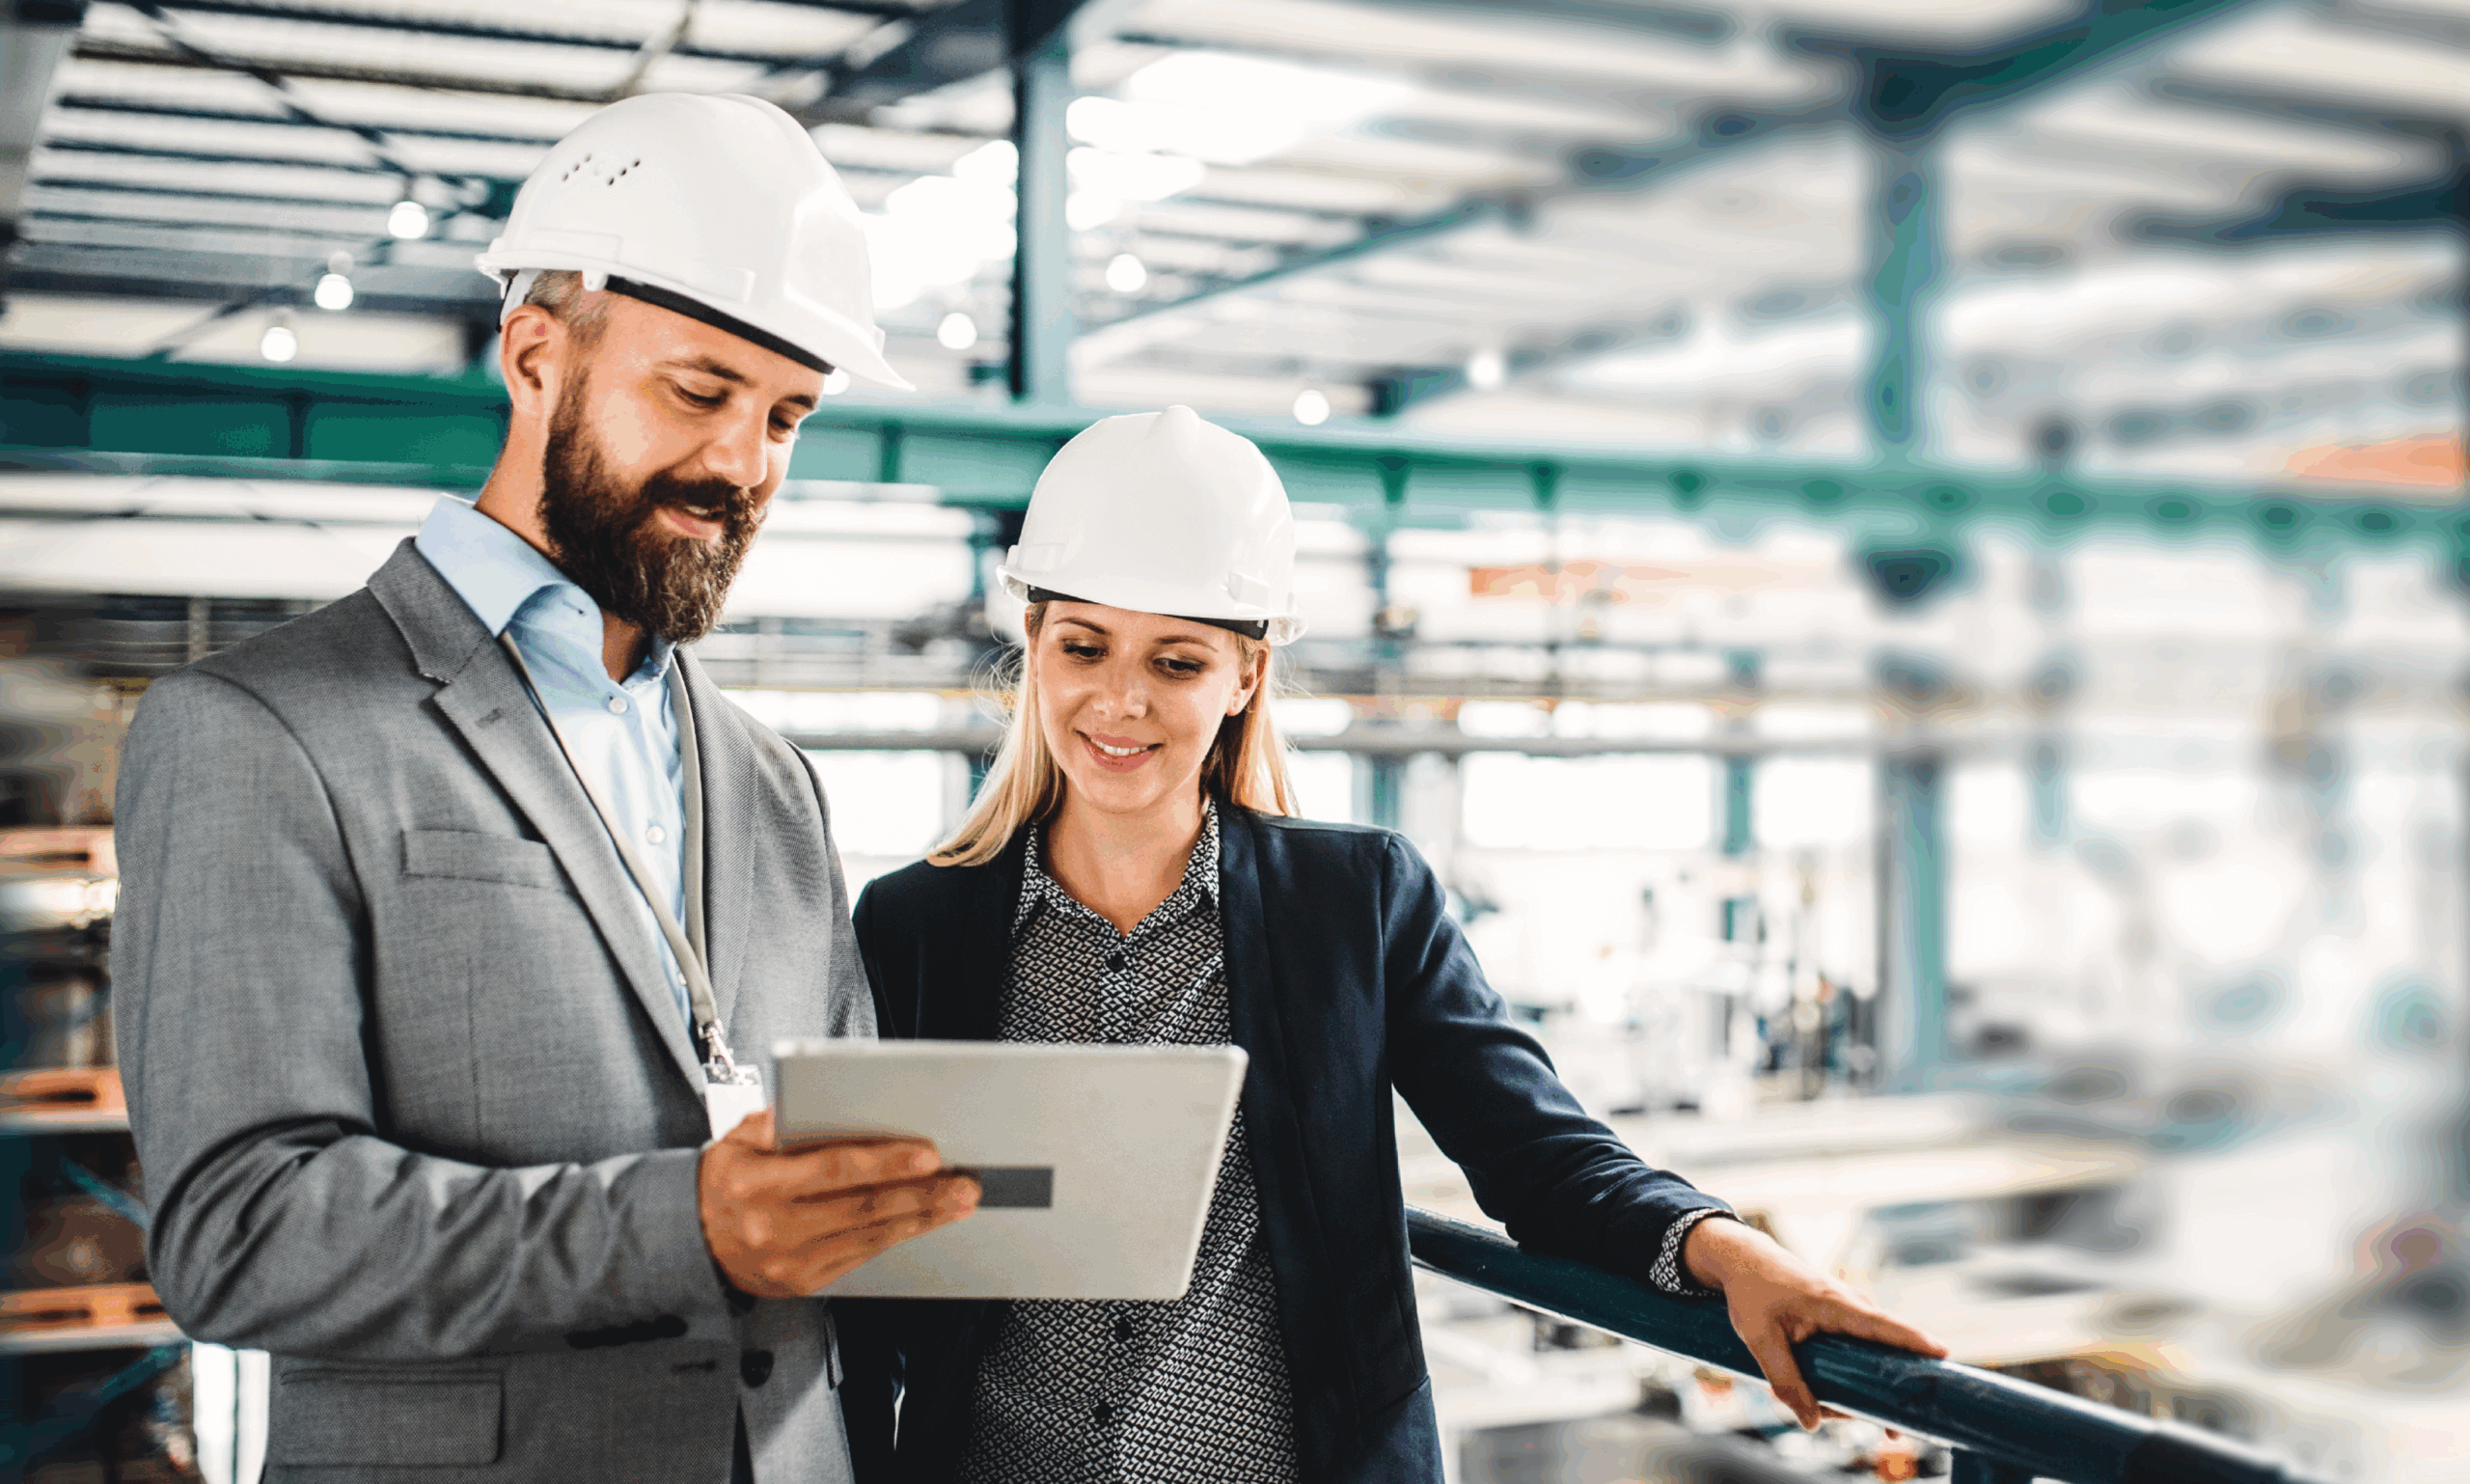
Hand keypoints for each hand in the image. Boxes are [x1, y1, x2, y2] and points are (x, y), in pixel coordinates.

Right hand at [698, 1108, 979, 1297]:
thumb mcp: (735, 1139)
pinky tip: (923, 1222)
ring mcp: (788, 1261)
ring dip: (920, 1218)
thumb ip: (779, 1120)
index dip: (884, 1162)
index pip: (831, 1168)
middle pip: (861, 1208)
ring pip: (869, 1237)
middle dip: (920, 1194)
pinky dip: (896, 1237)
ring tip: (957, 1201)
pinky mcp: (802, 1282)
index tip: (927, 1154)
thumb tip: (829, 1102)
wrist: (686, 1242)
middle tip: (963, 1182)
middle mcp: (773, 1226)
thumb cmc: (720, 1181)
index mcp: (755, 1183)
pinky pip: (860, 1258)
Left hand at [1682, 1215, 1947, 1430]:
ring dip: (1864, 1388)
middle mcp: (1853, 1305)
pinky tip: (1831, 1398)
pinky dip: (1854, 1375)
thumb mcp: (1760, 1340)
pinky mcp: (1847, 1319)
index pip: (1882, 1324)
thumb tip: (1812, 1423)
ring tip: (1835, 1411)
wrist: (1746, 1261)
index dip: (1913, 1340)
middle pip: (1887, 1350)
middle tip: (1892, 1429)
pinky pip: (1862, 1351)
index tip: (1943, 1354)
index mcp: (1835, 1304)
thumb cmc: (1753, 1293)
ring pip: (1873, 1356)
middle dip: (1892, 1391)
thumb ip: (1784, 1380)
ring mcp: (1853, 1311)